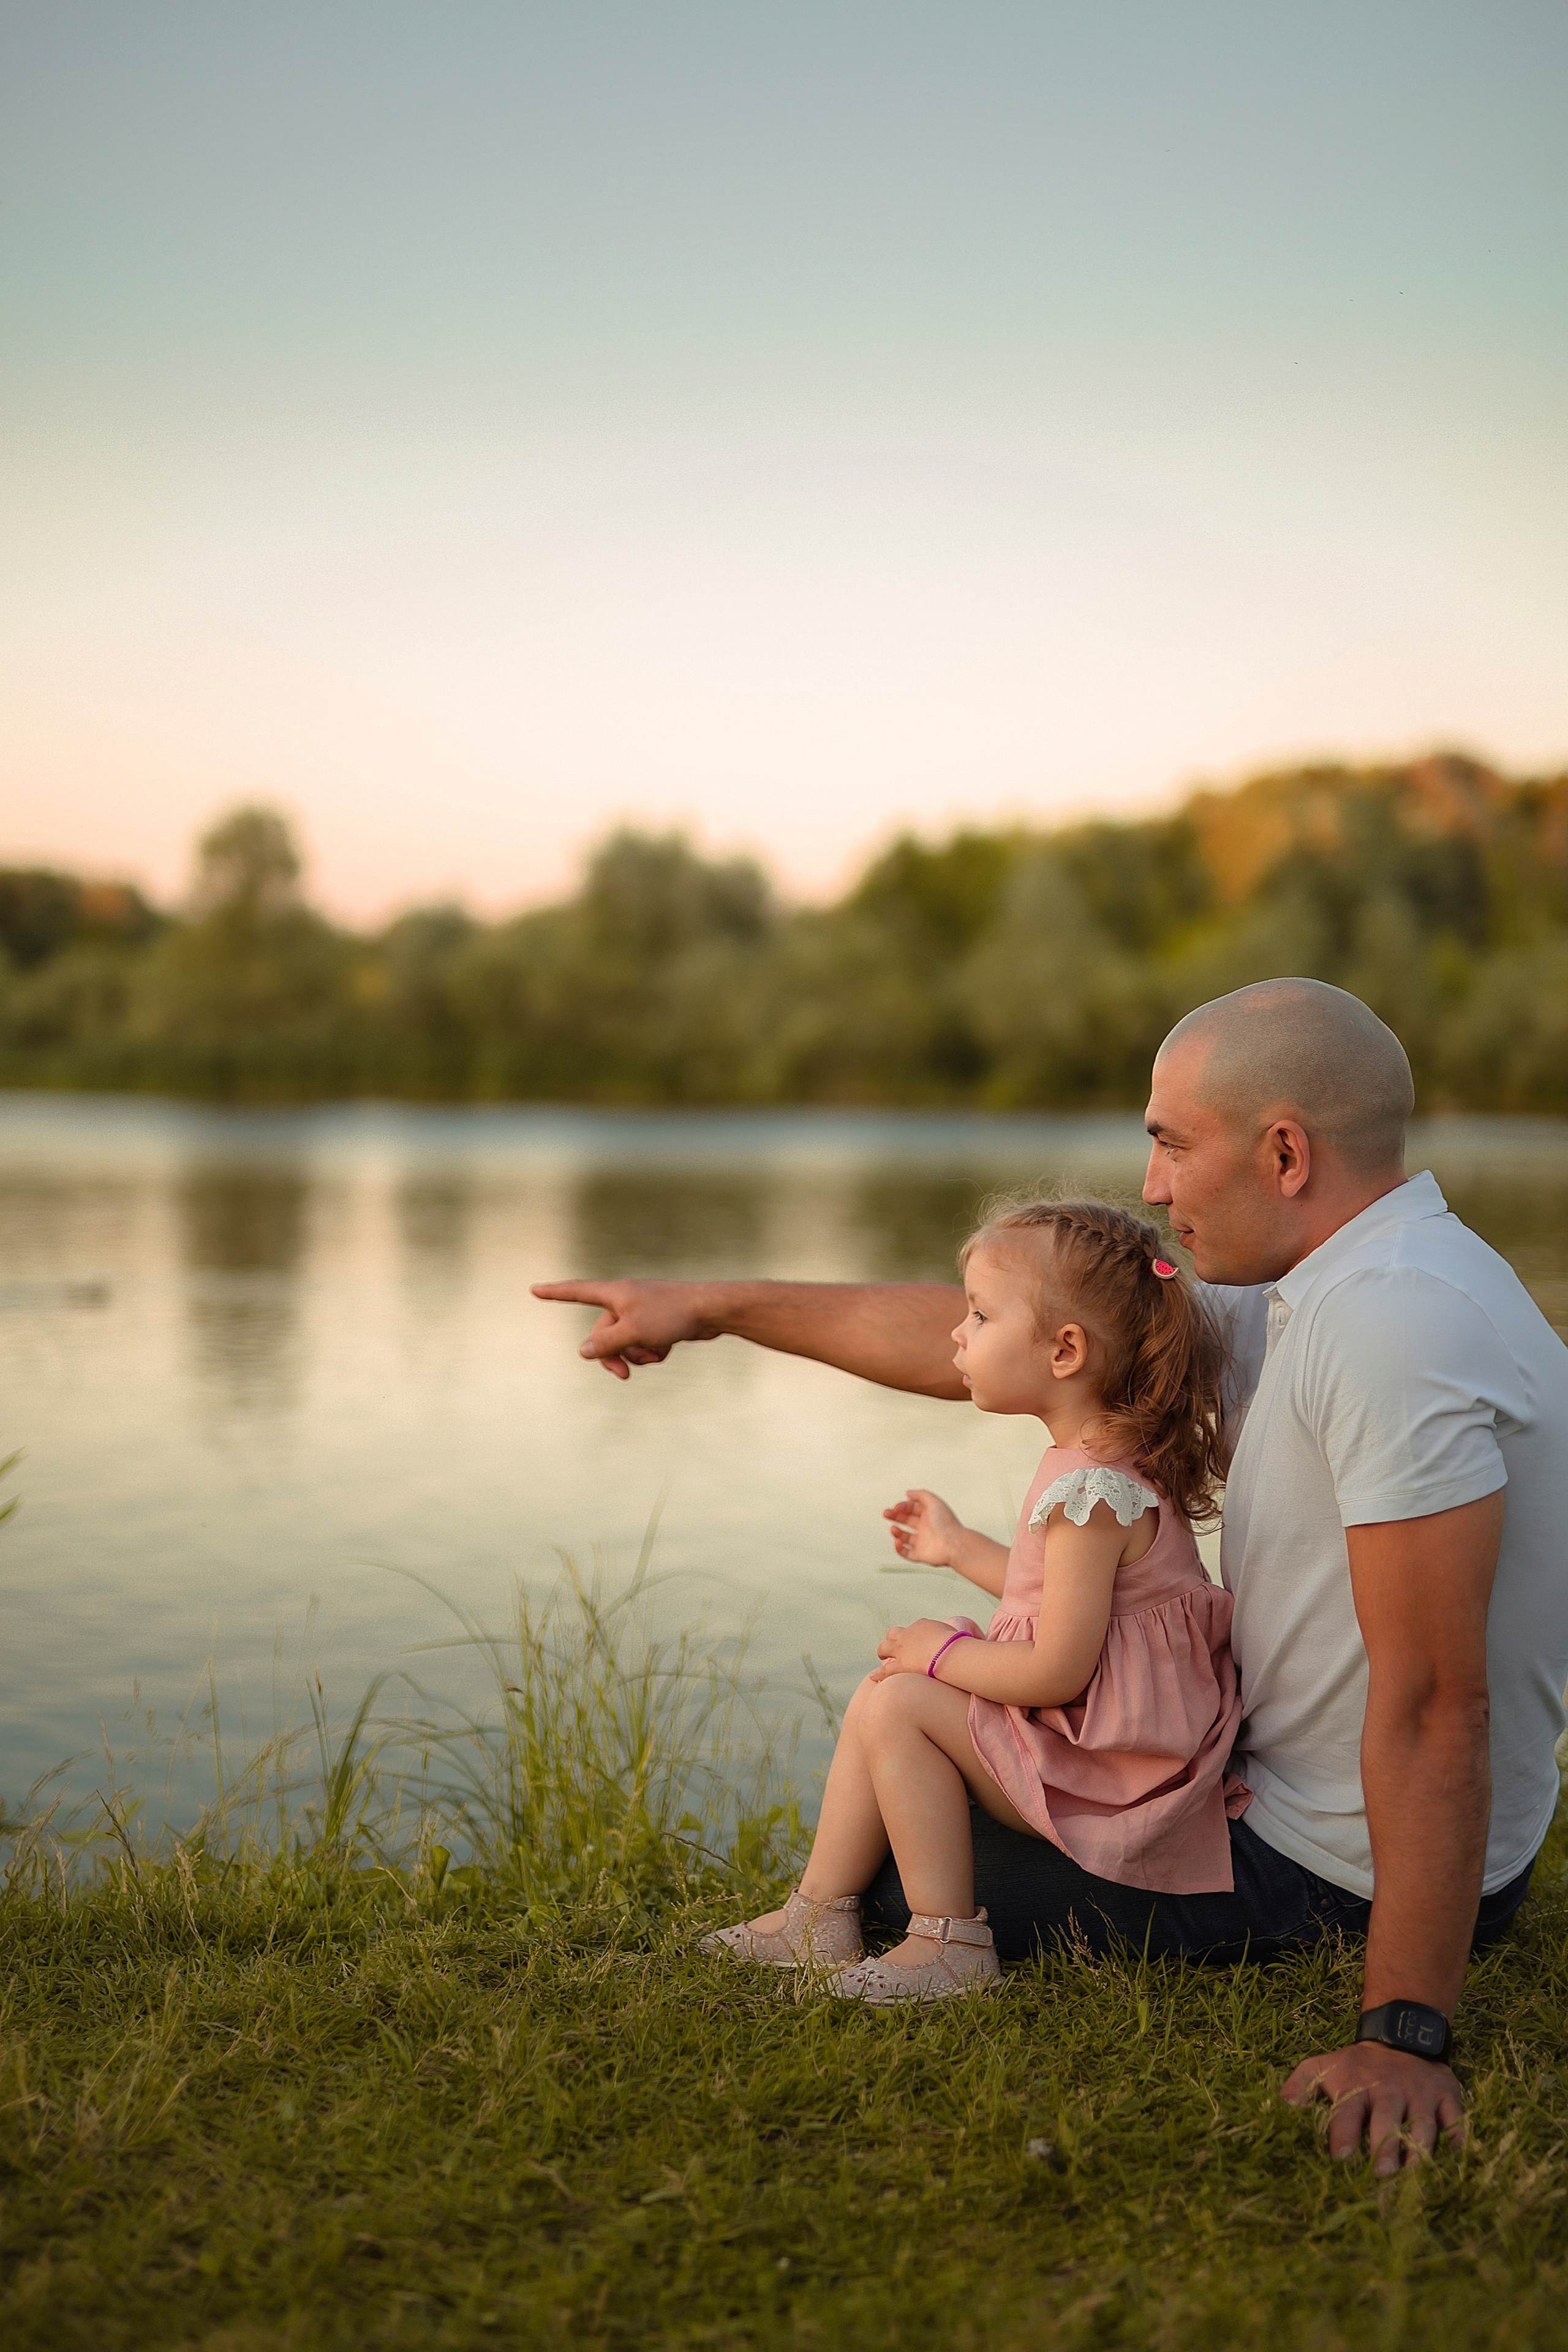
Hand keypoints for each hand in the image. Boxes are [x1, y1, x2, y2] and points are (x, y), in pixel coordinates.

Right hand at [530, 1278, 716, 1379]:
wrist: (711, 1311)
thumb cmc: (671, 1314)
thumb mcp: (632, 1332)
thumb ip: (604, 1343)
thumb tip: (582, 1350)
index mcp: (614, 1293)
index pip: (576, 1291)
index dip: (554, 1293)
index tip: (534, 1289)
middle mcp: (625, 1299)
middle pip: (602, 1333)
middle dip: (612, 1355)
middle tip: (623, 1375)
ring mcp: (641, 1311)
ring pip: (624, 1341)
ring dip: (635, 1355)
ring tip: (655, 1355)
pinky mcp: (657, 1322)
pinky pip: (643, 1342)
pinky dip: (652, 1350)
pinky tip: (667, 1348)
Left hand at [870, 1619, 955, 1679]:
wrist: (948, 1653)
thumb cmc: (957, 1645)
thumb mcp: (957, 1635)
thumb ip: (954, 1638)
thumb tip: (966, 1641)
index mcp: (922, 1625)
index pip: (914, 1628)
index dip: (912, 1636)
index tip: (914, 1642)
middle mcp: (908, 1634)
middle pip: (893, 1633)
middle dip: (892, 1639)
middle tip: (893, 1648)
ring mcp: (901, 1649)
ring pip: (883, 1647)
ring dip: (882, 1652)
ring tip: (881, 1658)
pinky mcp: (899, 1665)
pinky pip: (884, 1670)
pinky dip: (878, 1674)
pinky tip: (873, 1677)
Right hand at [883, 1488, 964, 1568]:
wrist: (953, 1544)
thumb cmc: (946, 1523)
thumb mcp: (933, 1502)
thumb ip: (920, 1494)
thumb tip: (908, 1493)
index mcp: (929, 1515)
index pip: (912, 1509)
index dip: (903, 1506)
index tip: (896, 1507)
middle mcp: (926, 1528)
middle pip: (907, 1520)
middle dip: (895, 1516)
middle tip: (886, 1513)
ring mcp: (923, 1542)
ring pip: (905, 1537)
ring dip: (896, 1532)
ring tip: (893, 1529)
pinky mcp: (920, 1555)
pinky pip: (906, 1553)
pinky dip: (899, 1548)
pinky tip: (897, 1541)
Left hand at [1281, 2042, 1464, 2174]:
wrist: (1401, 2037)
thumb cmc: (1355, 2066)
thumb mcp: (1322, 2066)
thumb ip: (1300, 2085)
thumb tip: (1283, 2108)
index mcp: (1357, 2086)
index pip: (1348, 2110)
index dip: (1343, 2132)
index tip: (1340, 2156)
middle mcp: (1390, 2090)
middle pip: (1388, 2119)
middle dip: (1384, 2146)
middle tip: (1381, 2173)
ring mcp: (1421, 2094)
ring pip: (1423, 2124)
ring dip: (1418, 2149)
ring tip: (1413, 2176)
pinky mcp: (1448, 2097)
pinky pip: (1456, 2119)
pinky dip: (1457, 2138)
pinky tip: (1455, 2157)